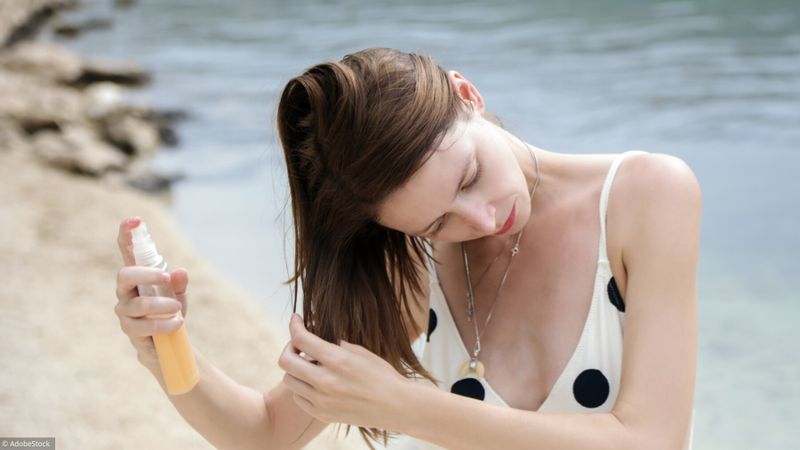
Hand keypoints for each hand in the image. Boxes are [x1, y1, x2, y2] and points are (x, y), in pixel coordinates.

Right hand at [114, 216, 189, 369]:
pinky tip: (176, 323)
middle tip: (166, 278)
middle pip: (124, 275)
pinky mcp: (130, 330)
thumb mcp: (179, 295)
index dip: (127, 234)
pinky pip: (143, 326)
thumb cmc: (169, 312)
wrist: (167, 344)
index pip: (127, 252)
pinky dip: (164, 324)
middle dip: (146, 274)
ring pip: (139, 304)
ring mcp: (125, 311)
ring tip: (178, 310)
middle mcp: (126, 291)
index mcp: (137, 277)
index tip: (135, 220)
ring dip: (163, 305)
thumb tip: (180, 272)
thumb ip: (179, 283)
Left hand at [278, 314, 410, 429]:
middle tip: (298, 344)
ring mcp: (322, 400)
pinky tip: (314, 382)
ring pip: (288, 380)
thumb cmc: (381, 375)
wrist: (395, 406)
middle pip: (286, 361)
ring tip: (309, 365)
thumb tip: (315, 333)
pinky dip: (301, 387)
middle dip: (289, 347)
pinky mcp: (322, 414)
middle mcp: (326, 381)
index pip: (301, 338)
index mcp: (337, 360)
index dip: (295, 325)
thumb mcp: (360, 351)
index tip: (296, 319)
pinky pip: (298, 398)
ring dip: (295, 369)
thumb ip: (334, 344)